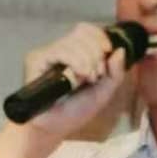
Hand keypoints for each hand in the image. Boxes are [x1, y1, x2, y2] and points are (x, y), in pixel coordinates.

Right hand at [21, 22, 126, 138]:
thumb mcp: (104, 92)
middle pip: (83, 31)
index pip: (88, 29)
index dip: (100, 37)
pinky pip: (60, 51)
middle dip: (96, 53)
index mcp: (77, 53)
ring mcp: (48, 53)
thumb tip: (120, 50)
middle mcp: (61, 49)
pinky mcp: (36, 59)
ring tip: (86, 80)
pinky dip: (74, 62)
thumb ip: (116, 72)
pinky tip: (76, 78)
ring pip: (73, 41)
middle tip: (95, 75)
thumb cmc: (76, 111)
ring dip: (87, 61)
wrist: (54, 128)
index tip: (107, 54)